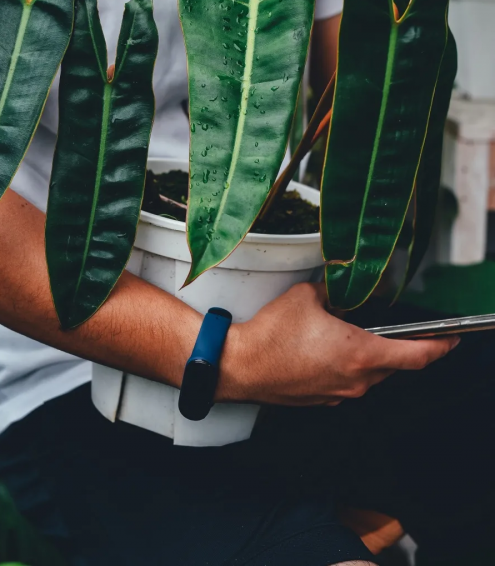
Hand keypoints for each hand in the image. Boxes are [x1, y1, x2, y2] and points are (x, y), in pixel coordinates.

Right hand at [218, 283, 457, 406]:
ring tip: (346, 332)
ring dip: (366, 354)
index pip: (417, 355)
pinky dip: (345, 365)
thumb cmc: (271, 333)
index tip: (453, 339)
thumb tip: (340, 292)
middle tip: (392, 327)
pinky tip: (324, 348)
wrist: (239, 366)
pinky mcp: (322, 400)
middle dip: (395, 344)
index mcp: (361, 353)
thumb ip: (333, 292)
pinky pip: (346, 381)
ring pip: (369, 374)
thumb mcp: (306, 296)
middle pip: (393, 364)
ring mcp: (339, 393)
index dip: (441, 347)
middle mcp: (356, 380)